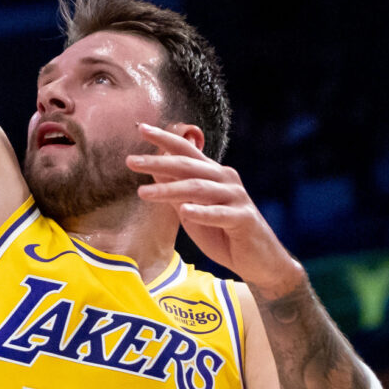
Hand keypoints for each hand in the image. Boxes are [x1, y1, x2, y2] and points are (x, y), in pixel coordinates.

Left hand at [128, 123, 305, 292]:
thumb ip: (176, 191)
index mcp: (213, 173)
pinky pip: (220, 214)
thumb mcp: (192, 210)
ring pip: (199, 188)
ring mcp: (237, 197)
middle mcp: (225, 179)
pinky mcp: (244, 218)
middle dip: (158, 162)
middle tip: (130, 162)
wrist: (258, 261)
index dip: (165, 139)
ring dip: (169, 189)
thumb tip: (153, 169)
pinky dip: (202, 212)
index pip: (187, 150)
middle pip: (188, 165)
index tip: (141, 127)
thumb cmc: (222, 234)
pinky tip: (185, 211)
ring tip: (143, 193)